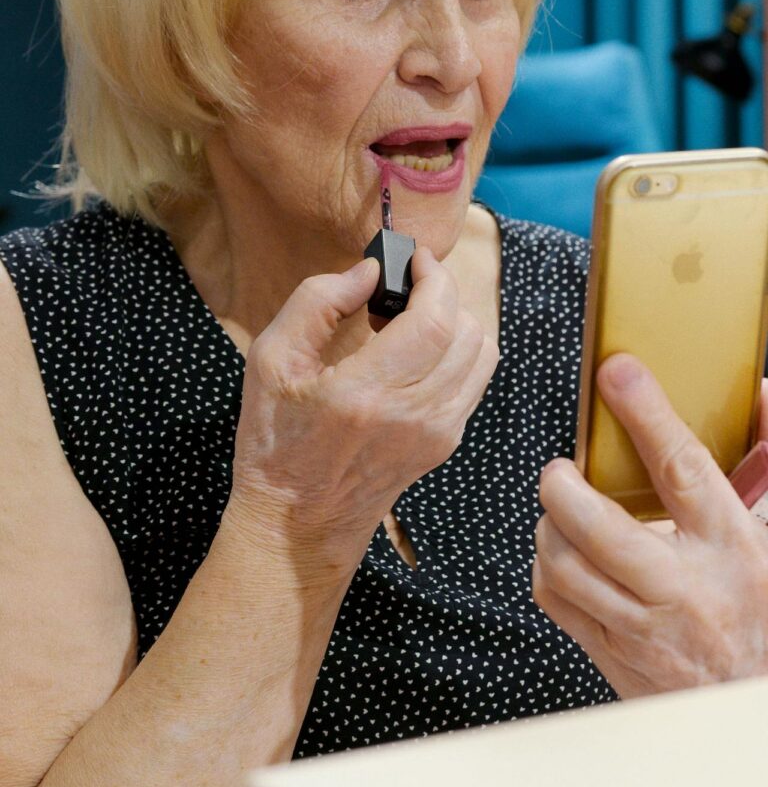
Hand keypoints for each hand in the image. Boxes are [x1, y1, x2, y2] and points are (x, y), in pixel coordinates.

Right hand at [227, 247, 498, 567]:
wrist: (298, 526)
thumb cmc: (275, 443)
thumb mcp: (270, 362)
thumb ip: (317, 303)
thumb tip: (368, 271)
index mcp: (368, 392)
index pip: (435, 318)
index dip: (434, 277)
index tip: (415, 259)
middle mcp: (415, 414)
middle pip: (467, 331)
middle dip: (443, 293)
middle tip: (404, 287)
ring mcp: (437, 433)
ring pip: (481, 354)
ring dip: (455, 321)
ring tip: (411, 319)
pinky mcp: (445, 444)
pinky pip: (474, 380)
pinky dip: (457, 352)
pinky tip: (417, 352)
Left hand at [532, 354, 767, 697]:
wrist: (746, 705)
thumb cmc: (760, 609)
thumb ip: (765, 461)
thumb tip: (760, 393)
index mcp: (731, 546)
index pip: (683, 469)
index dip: (647, 414)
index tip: (618, 373)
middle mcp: (683, 588)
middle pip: (601, 528)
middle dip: (564, 487)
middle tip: (561, 469)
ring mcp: (642, 629)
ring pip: (565, 565)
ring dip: (549, 525)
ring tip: (561, 509)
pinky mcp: (611, 656)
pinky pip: (555, 600)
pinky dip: (547, 566)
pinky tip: (563, 551)